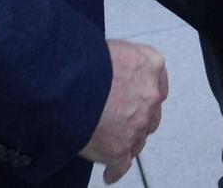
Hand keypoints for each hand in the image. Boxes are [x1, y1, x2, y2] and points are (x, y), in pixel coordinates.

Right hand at [80, 39, 167, 183]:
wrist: (65, 82)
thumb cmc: (80, 60)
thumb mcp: (108, 48)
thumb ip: (119, 63)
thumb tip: (111, 73)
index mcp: (150, 65)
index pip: (157, 83)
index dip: (143, 94)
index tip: (136, 99)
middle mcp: (150, 95)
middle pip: (149, 114)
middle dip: (136, 119)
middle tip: (119, 121)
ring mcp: (137, 124)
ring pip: (138, 141)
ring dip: (126, 142)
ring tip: (110, 144)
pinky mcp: (120, 149)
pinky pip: (121, 166)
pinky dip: (114, 171)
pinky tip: (109, 174)